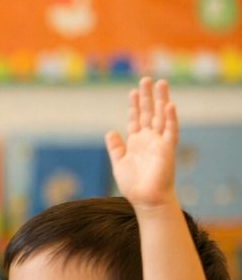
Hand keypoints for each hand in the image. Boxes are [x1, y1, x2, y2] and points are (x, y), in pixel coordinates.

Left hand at [105, 77, 177, 209]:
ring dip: (161, 100)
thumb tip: (109, 132)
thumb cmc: (133, 185)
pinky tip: (168, 105)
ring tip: (161, 83)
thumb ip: (115, 148)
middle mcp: (149, 139)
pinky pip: (170, 131)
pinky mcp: (167, 149)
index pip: (136, 119)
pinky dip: (170, 118)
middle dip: (147, 97)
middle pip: (149, 113)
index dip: (134, 106)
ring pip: (161, 117)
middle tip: (146, 79)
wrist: (146, 200)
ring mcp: (159, 143)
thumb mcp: (119, 163)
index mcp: (136, 142)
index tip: (132, 92)